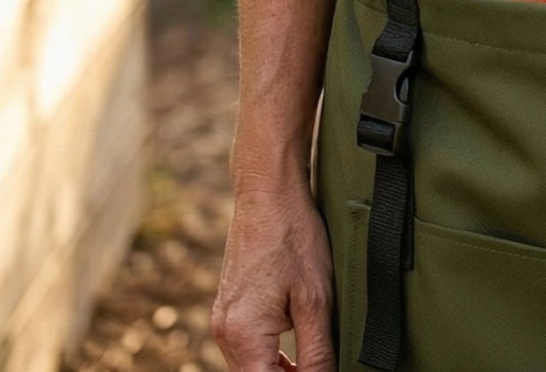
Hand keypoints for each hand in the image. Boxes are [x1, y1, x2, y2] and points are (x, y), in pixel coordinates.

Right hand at [212, 182, 337, 371]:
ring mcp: (223, 320)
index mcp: (244, 335)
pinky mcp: (228, 309)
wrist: (268, 192)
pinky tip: (296, 350)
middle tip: (322, 366)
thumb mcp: (316, 299)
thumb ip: (317, 352)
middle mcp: (225, 333)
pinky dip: (270, 357)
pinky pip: (248, 348)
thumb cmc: (294, 236)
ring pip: (251, 367)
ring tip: (314, 363)